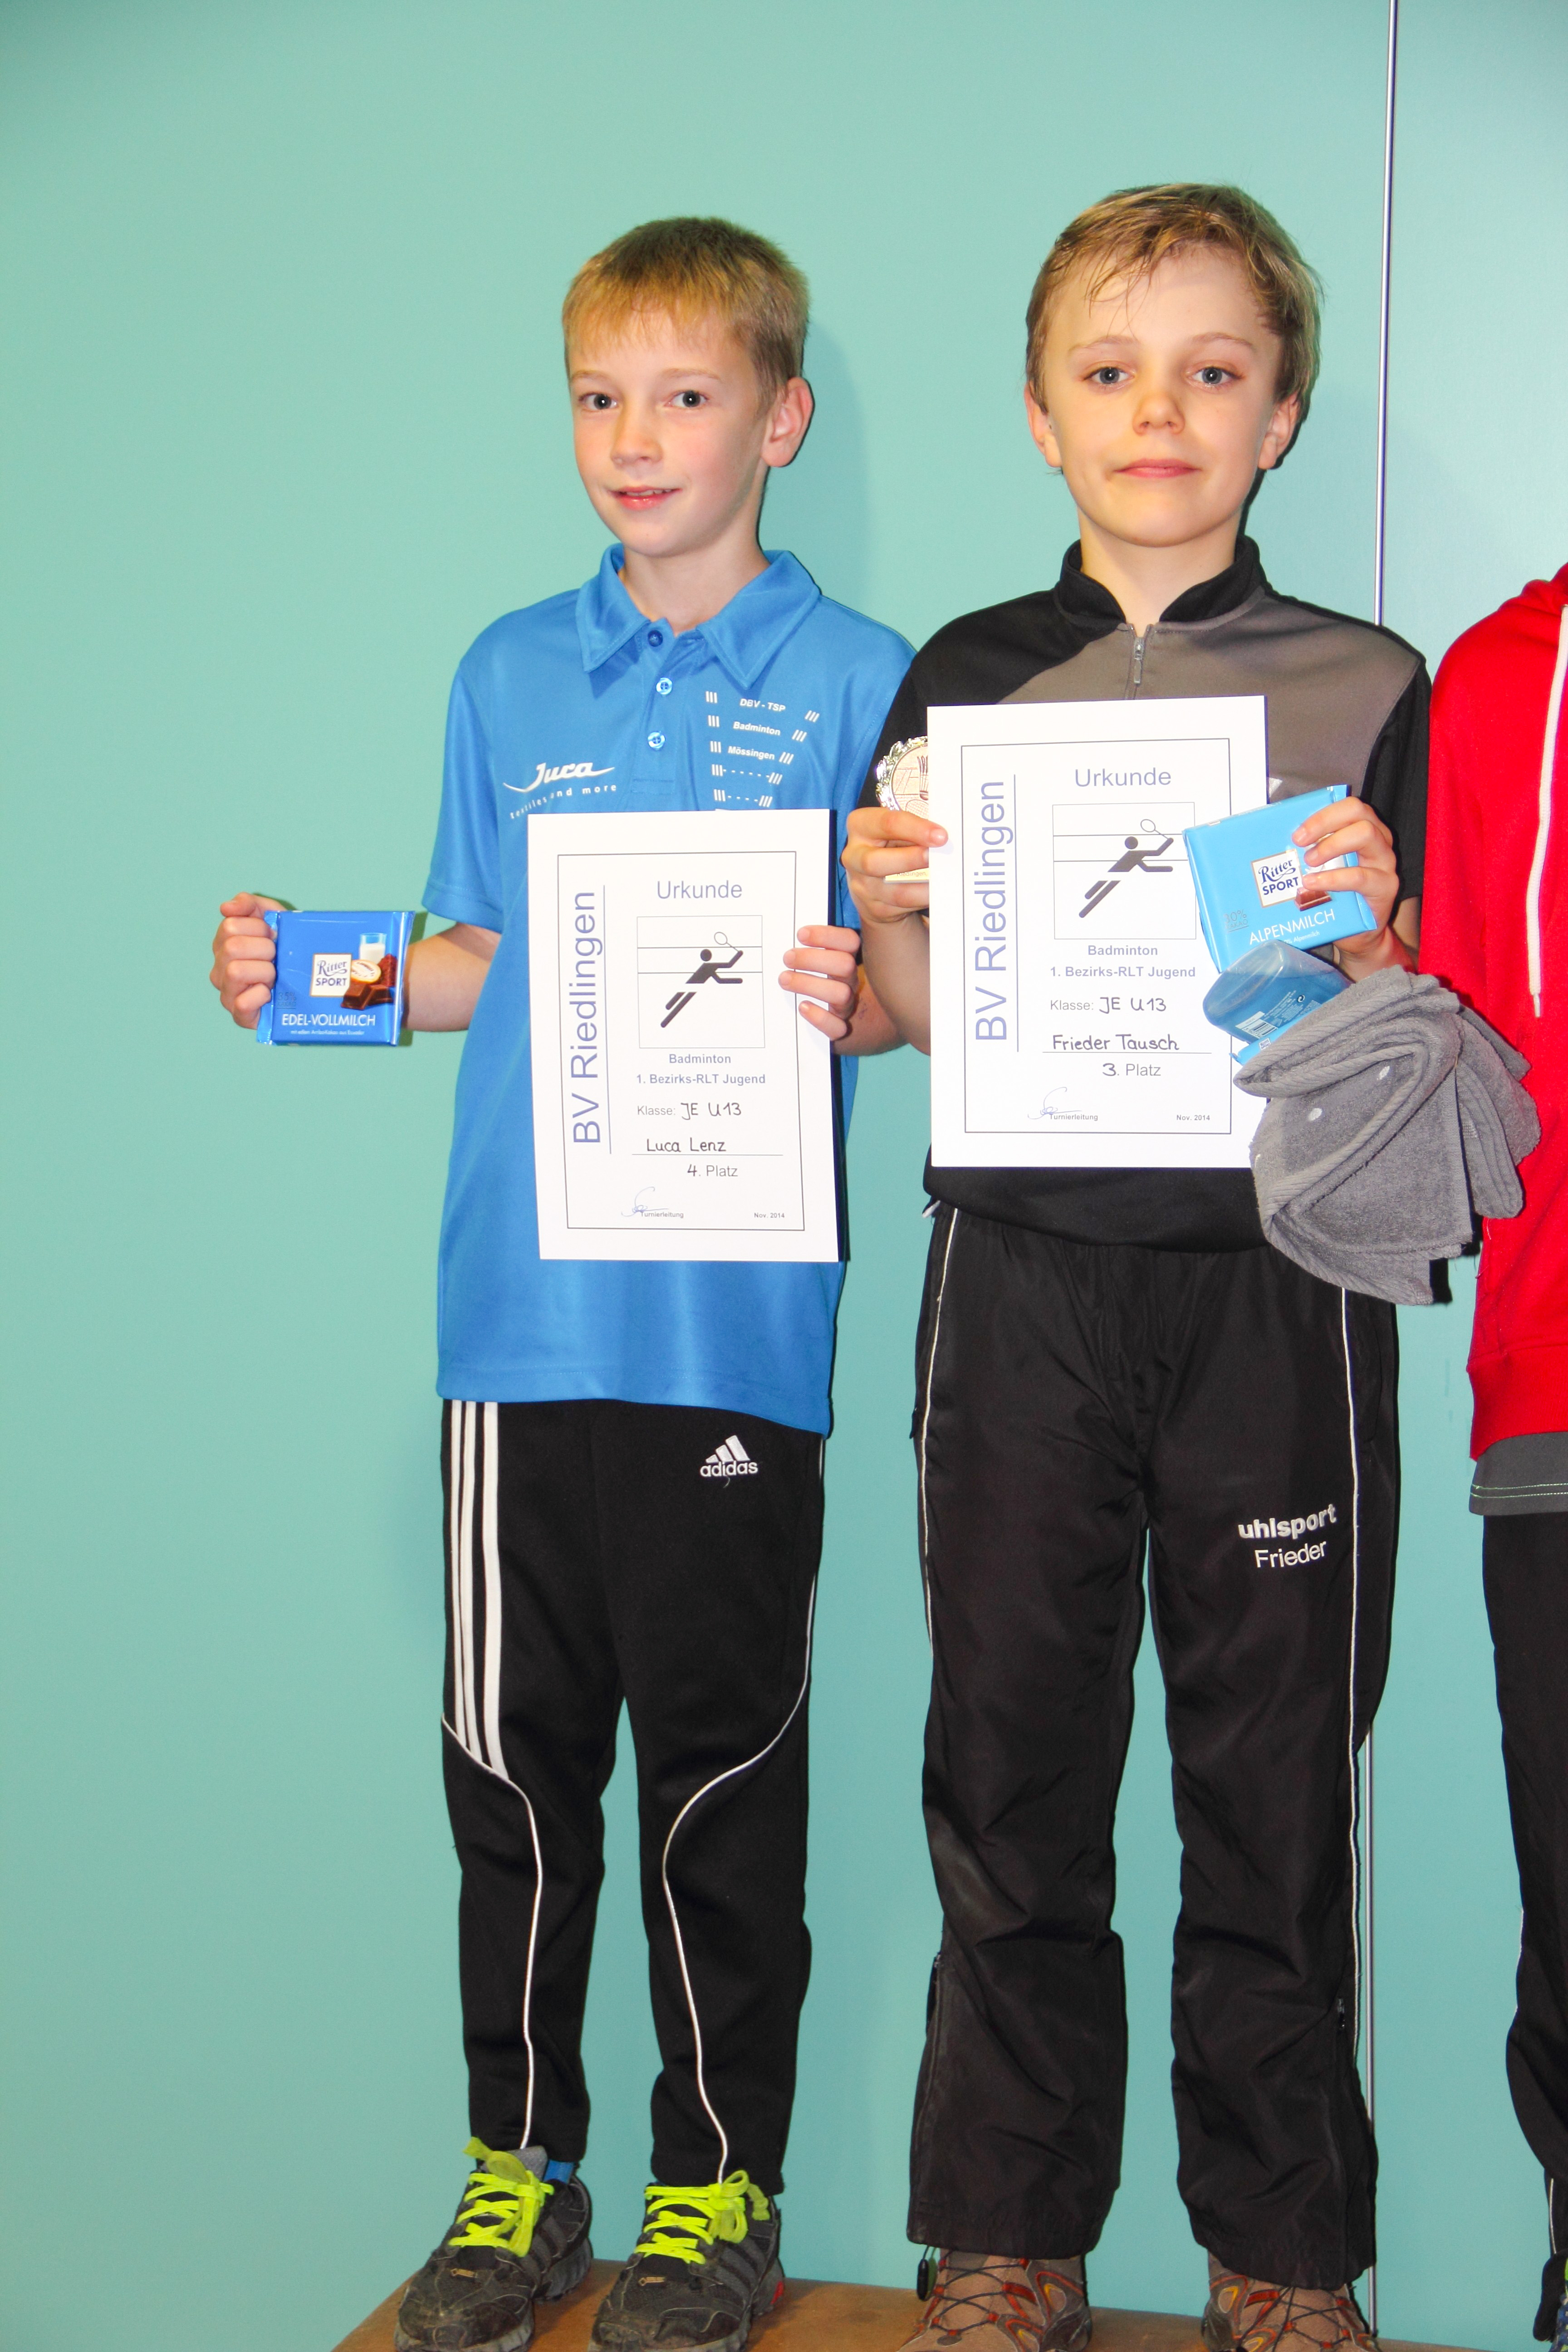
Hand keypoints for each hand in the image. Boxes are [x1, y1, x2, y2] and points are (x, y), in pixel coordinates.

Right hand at [210, 892, 284, 1027]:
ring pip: (235, 971)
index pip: (230, 925)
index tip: (272, 935)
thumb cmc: (285, 949)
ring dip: (264, 971)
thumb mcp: (272, 917)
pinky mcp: (240, 1016)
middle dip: (264, 948)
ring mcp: (227, 993)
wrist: (308, 982)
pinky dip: (260, 996)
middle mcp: (219, 969)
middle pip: (233, 947)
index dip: (258, 928)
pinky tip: (270, 993)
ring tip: (275, 975)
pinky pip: (242, 1003)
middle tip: (276, 956)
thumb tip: (225, 907)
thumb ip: (249, 904)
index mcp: (224, 944)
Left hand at [779, 924, 862, 1039]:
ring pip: (841, 993)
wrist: (830, 1018)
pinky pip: (837, 1027)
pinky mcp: (839, 1028)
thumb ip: (807, 948)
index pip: (850, 941)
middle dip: (814, 959)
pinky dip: (820, 1018)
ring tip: (784, 979)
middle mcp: (850, 981)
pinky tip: (803, 1007)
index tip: (800, 934)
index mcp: (846, 959)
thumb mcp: (815, 961)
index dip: (828, 936)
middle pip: (845, 964)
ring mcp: (846, 1005)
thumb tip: (783, 932)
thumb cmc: (815, 981)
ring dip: (810, 984)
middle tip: (787, 958)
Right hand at [842, 804, 946, 925]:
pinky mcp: (875, 908)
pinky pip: (903, 906)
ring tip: (943, 878)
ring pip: (894, 891)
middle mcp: (854, 856)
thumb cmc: (891, 847)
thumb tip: (941, 837)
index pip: (886, 824)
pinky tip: (937, 891)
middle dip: (910, 859)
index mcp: (860, 826)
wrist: (875, 882)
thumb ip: (914, 831)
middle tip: (935, 857)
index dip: (915, 828)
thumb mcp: (897, 831)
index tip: (940, 834)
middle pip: (874, 861)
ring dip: (922, 885)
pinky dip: (923, 898)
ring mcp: (862, 886)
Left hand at [1290, 797, 1411, 975]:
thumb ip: (1310, 850)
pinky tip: (1313, 883)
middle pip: (1358, 812)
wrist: (1358, 932)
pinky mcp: (1385, 887)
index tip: (1298, 832)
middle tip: (1299, 842)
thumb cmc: (1337, 895)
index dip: (1322, 814)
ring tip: (1309, 862)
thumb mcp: (1323, 868)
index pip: (1349, 806)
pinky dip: (1333, 878)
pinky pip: (1361, 876)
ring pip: (1365, 835)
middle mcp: (1379, 839)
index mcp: (1364, 828)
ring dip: (1331, 845)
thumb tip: (1272, 842)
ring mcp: (1385, 862)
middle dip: (1324, 822)